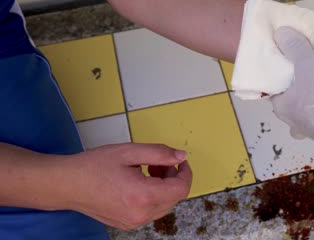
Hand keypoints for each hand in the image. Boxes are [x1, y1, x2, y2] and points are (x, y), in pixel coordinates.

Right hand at [64, 143, 191, 229]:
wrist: (66, 184)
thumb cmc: (94, 166)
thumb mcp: (130, 151)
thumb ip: (159, 153)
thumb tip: (181, 156)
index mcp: (143, 196)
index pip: (181, 189)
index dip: (185, 173)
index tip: (179, 161)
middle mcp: (140, 214)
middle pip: (174, 198)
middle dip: (172, 177)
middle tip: (158, 162)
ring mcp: (133, 222)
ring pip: (164, 205)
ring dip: (163, 187)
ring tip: (147, 170)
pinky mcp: (127, 224)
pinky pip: (150, 211)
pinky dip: (152, 196)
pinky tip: (139, 183)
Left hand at [271, 27, 313, 140]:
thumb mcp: (307, 64)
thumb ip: (294, 48)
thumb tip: (280, 33)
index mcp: (282, 107)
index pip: (273, 88)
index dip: (279, 76)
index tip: (288, 65)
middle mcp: (293, 122)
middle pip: (291, 101)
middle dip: (296, 90)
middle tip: (306, 74)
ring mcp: (312, 129)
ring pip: (307, 111)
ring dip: (313, 101)